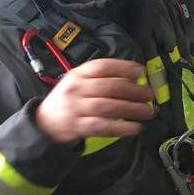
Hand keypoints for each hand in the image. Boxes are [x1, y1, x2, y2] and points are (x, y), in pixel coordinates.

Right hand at [35, 58, 154, 143]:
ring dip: (131, 109)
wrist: (43, 123)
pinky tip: (135, 128)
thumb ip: (100, 78)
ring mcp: (76, 108)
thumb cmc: (68, 100)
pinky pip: (103, 126)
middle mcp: (76, 89)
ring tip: (148, 111)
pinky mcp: (77, 127)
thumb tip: (133, 79)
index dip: (124, 67)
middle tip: (150, 95)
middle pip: (109, 87)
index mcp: (77, 74)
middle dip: (134, 90)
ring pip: (108, 107)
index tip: (141, 71)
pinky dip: (121, 128)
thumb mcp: (77, 82)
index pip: (102, 66)